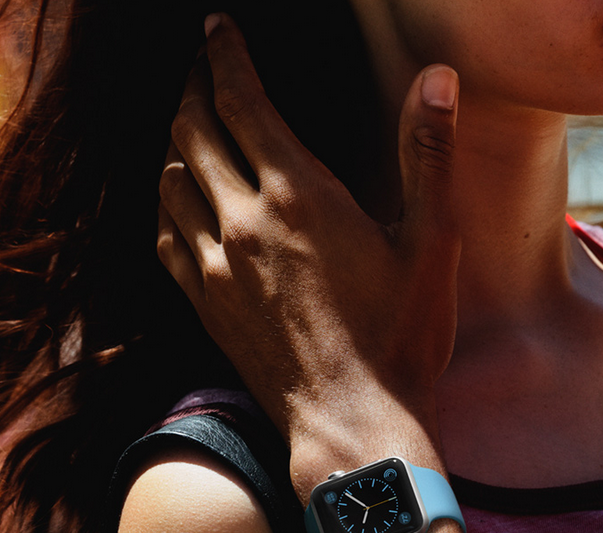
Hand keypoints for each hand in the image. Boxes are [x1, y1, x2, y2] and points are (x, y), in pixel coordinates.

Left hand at [157, 14, 461, 456]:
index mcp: (299, 195)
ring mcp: (216, 265)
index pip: (242, 101)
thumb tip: (436, 78)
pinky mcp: (205, 303)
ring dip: (177, 141)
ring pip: (171, 179)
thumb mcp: (432, 241)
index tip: (216, 30)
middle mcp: (244, 221)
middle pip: (194, 130)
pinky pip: (166, 235)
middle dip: (194, 88)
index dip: (224, 56)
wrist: (354, 423)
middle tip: (201, 67)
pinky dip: (167, 202)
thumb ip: (429, 153)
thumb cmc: (402, 335)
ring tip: (191, 124)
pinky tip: (179, 199)